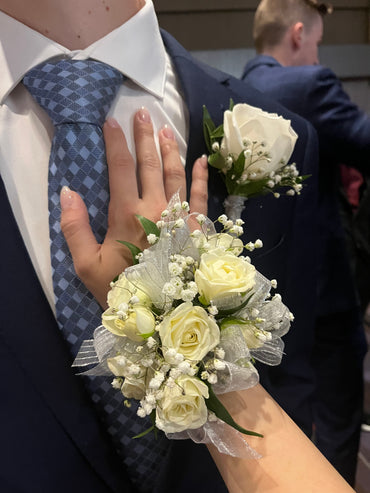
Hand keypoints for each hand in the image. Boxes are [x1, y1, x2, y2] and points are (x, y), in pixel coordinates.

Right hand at [60, 108, 207, 306]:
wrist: (162, 312)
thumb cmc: (122, 288)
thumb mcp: (87, 265)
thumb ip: (75, 228)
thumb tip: (67, 192)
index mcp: (127, 214)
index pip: (120, 168)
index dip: (115, 143)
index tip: (111, 121)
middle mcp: (156, 208)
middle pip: (150, 164)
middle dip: (144, 136)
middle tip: (142, 113)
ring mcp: (181, 216)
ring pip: (175, 173)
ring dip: (170, 149)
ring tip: (166, 128)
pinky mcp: (199, 227)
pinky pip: (202, 196)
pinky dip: (201, 176)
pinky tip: (201, 159)